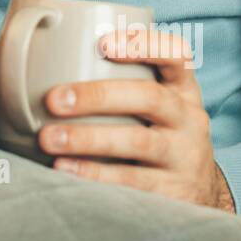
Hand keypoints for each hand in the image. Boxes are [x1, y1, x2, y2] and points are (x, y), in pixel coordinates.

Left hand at [38, 25, 235, 211]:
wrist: (200, 196)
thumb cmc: (158, 136)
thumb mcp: (155, 108)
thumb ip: (120, 85)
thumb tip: (40, 64)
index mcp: (182, 89)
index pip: (176, 54)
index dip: (142, 45)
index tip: (103, 44)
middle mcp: (189, 118)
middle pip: (149, 97)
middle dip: (98, 96)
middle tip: (53, 99)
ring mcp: (186, 156)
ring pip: (139, 142)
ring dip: (88, 139)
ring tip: (48, 139)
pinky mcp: (176, 192)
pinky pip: (133, 182)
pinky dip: (95, 175)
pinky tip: (64, 170)